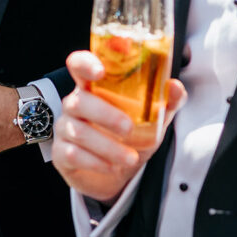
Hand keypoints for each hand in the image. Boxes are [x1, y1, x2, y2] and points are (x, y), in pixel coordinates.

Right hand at [51, 50, 185, 202]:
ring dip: (107, 146)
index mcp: (93, 87)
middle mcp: (75, 104)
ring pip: (78, 132)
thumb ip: (165, 102)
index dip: (85, 63)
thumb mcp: (151, 118)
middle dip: (105, 115)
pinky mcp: (61, 153)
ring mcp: (65, 128)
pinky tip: (113, 167)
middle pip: (78, 101)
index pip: (79, 65)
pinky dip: (96, 163)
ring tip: (131, 158)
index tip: (100, 71)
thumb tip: (175, 86)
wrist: (118, 173)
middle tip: (129, 129)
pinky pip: (73, 154)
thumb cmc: (130, 137)